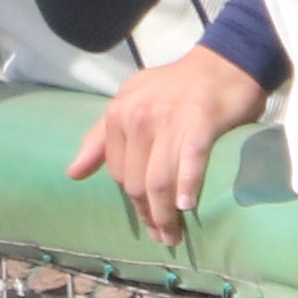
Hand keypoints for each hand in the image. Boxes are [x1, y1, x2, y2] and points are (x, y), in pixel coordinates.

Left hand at [67, 44, 269, 242]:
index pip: (117, 172)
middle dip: (148, 215)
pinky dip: (185, 187)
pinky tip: (187, 206)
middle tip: (162, 236)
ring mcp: (169, 121)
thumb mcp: (131, 101)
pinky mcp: (200, 123)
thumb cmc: (177, 86)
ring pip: (158, 181)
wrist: (225, 62)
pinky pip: (188, 163)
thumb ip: (101, 137)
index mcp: (118, 113)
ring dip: (165, 215)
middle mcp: (138, 117)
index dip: (132, 201)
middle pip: (136, 183)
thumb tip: (73, 173)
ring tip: (173, 235)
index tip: (146, 219)